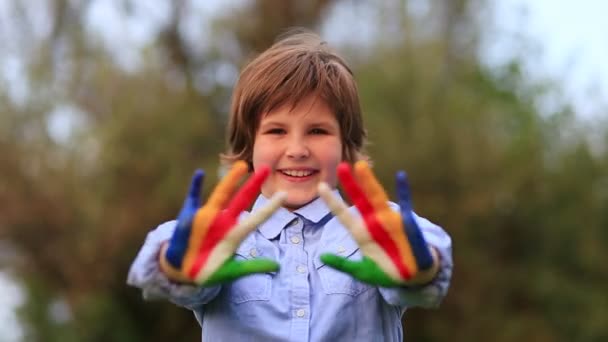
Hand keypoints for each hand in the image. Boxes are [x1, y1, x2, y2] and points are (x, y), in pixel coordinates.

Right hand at [161, 161, 285, 285]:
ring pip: (220, 194)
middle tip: (267, 168)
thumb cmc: (209, 271)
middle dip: (253, 184)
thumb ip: (253, 267)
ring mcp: (206, 217)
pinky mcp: (189, 217)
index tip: (284, 194)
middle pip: (242, 199)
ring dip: (230, 180)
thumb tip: (278, 266)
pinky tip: (200, 174)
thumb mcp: (232, 271)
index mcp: (234, 234)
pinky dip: (195, 186)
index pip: (257, 218)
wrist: (183, 272)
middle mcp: (223, 222)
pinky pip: (192, 198)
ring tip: (242, 165)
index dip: (270, 207)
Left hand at [317, 161, 438, 286]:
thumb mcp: (362, 271)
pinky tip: (401, 176)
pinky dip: (404, 191)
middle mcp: (374, 223)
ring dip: (370, 182)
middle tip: (340, 166)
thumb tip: (321, 257)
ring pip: (377, 197)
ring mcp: (390, 221)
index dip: (332, 201)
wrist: (412, 278)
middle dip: (351, 184)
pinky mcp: (407, 224)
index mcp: (362, 233)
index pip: (343, 214)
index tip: (320, 186)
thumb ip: (342, 265)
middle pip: (360, 200)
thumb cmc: (386, 273)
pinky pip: (406, 205)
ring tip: (361, 166)